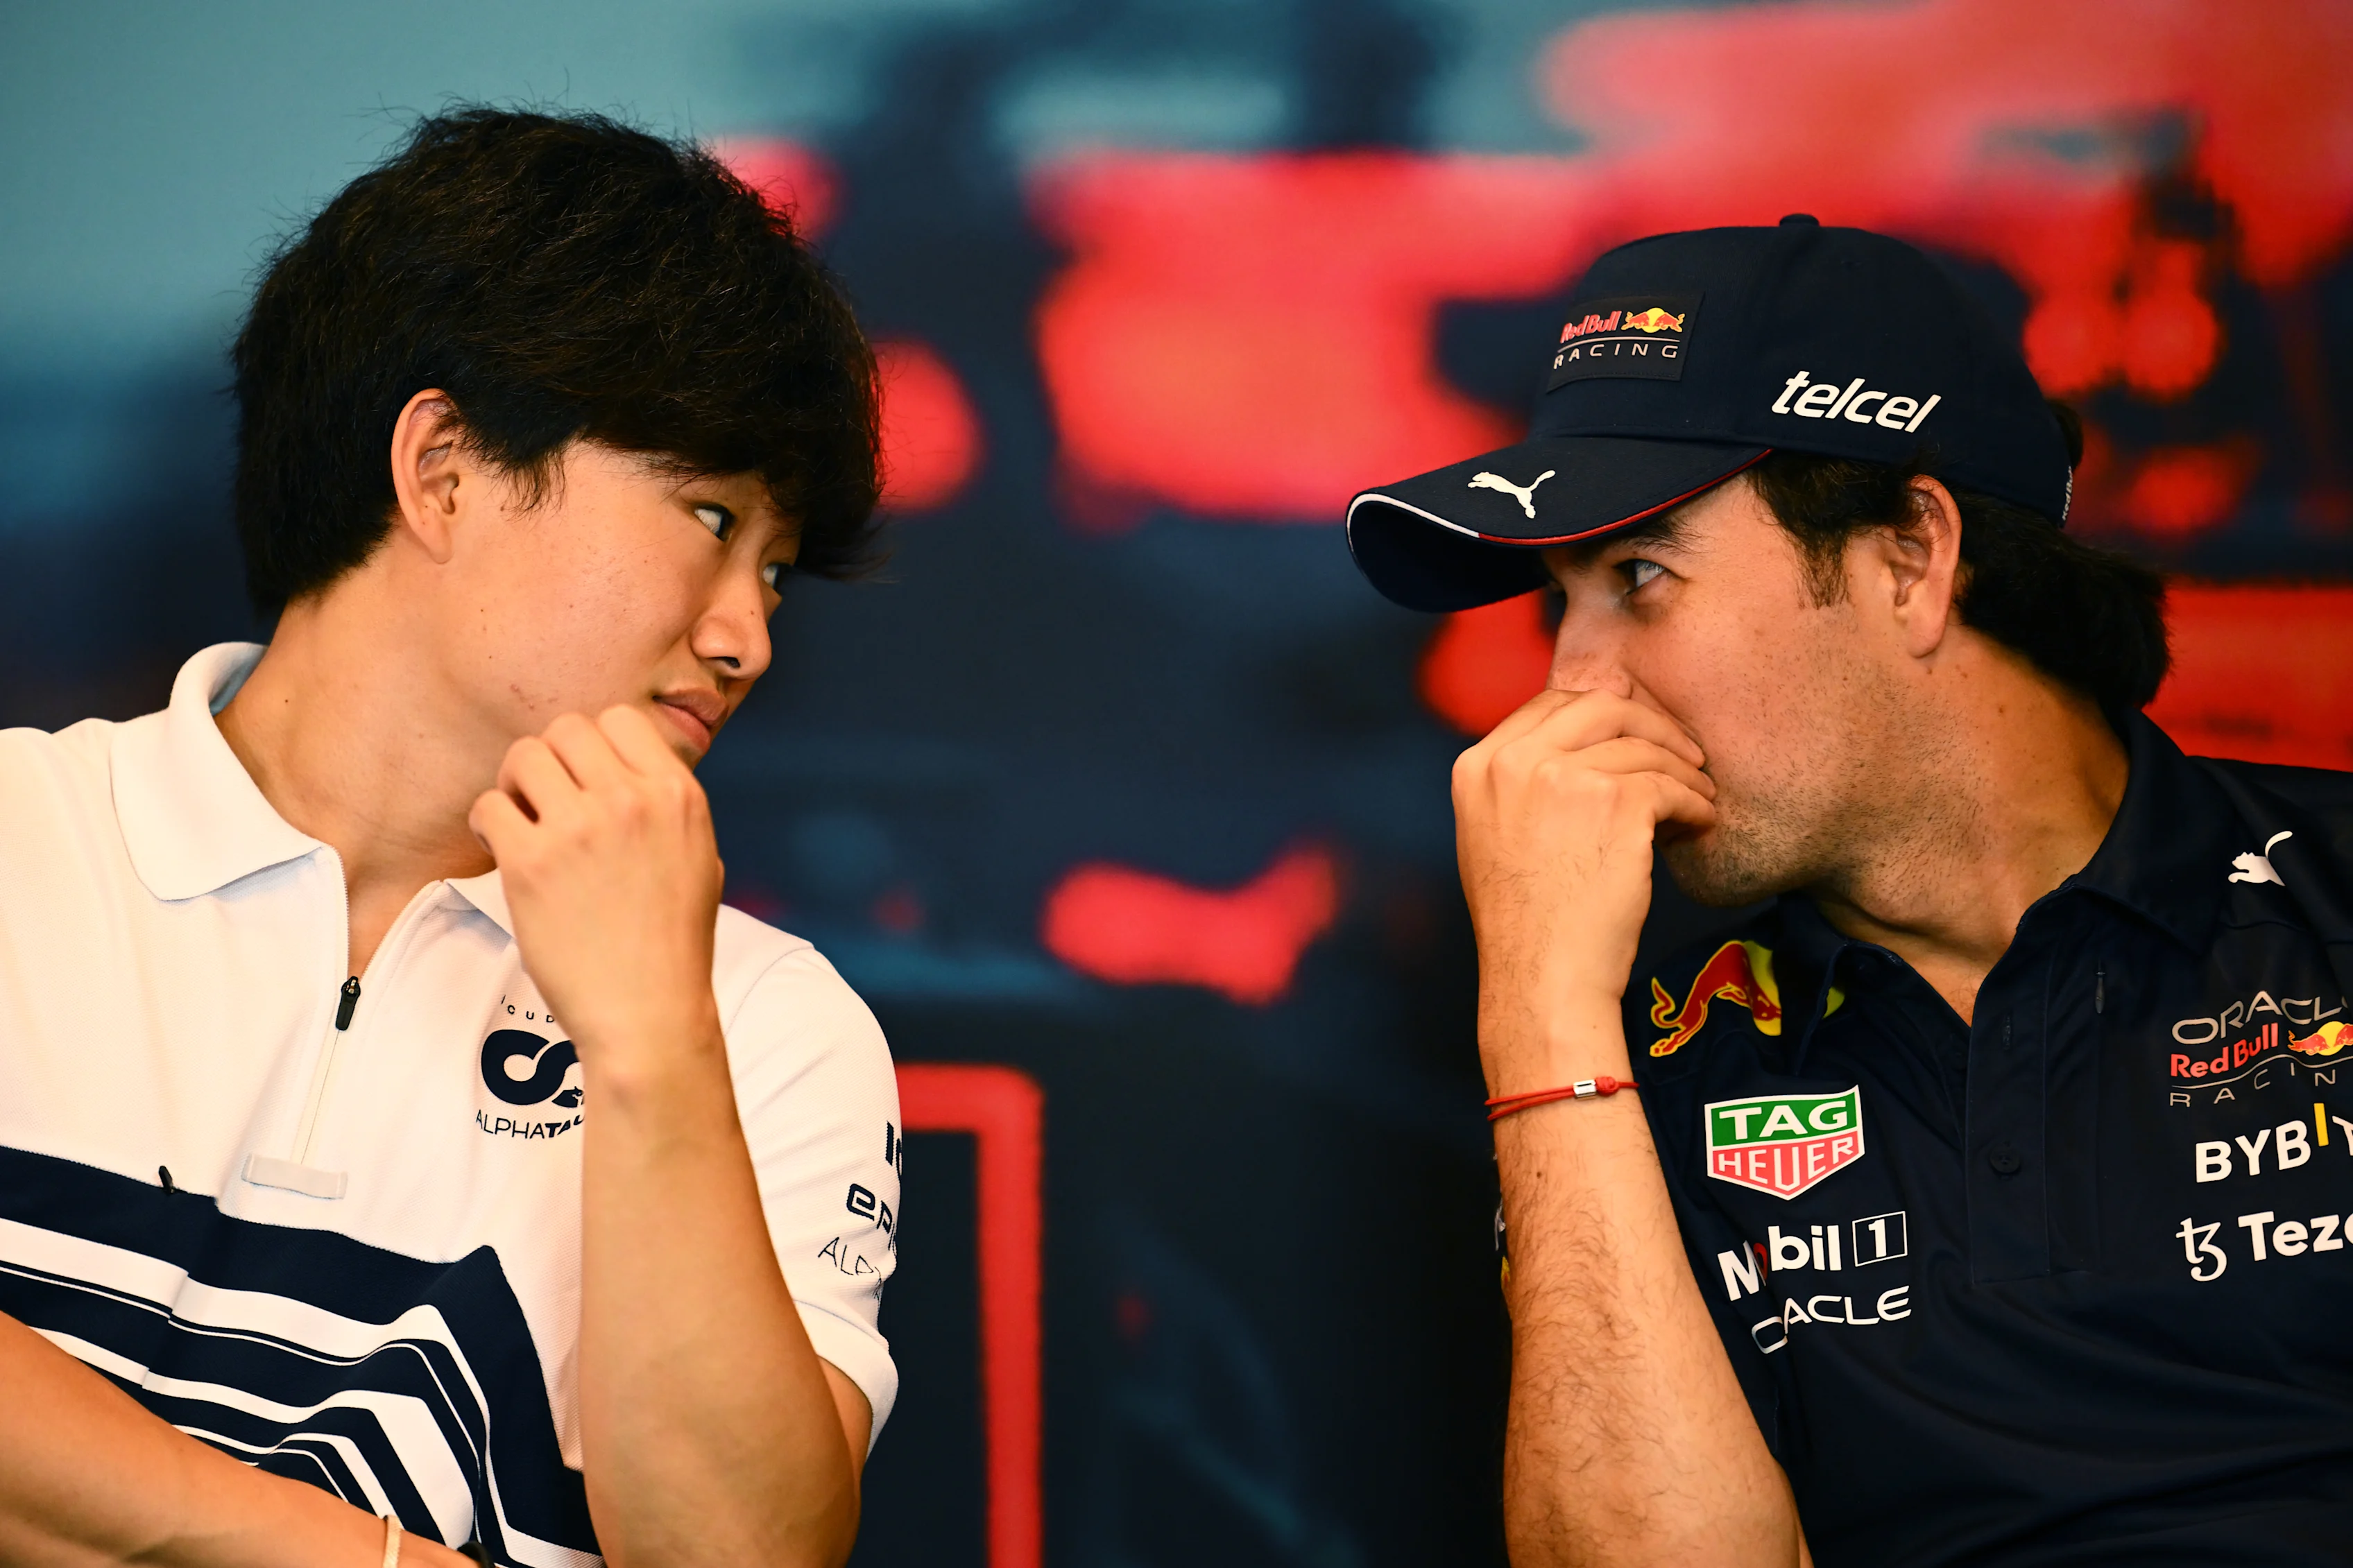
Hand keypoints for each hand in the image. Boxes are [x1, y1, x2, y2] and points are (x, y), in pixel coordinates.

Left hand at [469, 708, 725, 1069]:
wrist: (648, 1013)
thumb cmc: (673, 943)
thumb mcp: (699, 855)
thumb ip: (666, 805)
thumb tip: (626, 767)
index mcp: (677, 794)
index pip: (620, 720)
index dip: (595, 745)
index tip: (586, 780)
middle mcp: (630, 800)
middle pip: (566, 729)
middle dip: (550, 759)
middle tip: (546, 800)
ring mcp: (579, 829)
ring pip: (524, 756)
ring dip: (516, 783)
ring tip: (522, 822)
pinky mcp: (531, 864)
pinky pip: (489, 806)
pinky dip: (488, 822)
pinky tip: (503, 850)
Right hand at [1451, 688, 1714, 1087]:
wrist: (1543, 978)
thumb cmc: (1525, 923)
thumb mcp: (1492, 836)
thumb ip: (1519, 785)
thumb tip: (1577, 747)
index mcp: (1478, 766)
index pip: (1550, 704)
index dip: (1602, 713)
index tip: (1633, 733)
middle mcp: (1514, 761)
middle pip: (1601, 707)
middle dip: (1650, 725)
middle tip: (1683, 753)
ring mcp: (1563, 777)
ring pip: (1643, 748)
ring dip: (1681, 771)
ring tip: (1699, 796)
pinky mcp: (1615, 802)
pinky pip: (1670, 786)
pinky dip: (1694, 803)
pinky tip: (1700, 822)